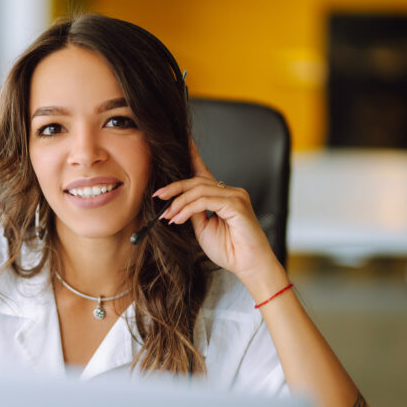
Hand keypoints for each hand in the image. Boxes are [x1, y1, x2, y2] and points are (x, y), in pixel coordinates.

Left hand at [153, 137, 281, 284]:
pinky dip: (188, 208)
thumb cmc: (229, 250)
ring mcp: (235, 196)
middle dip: (174, 188)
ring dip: (179, 202)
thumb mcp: (203, 228)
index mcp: (222, 195)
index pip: (203, 171)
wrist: (248, 266)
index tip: (180, 140)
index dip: (191, 155)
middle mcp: (230, 192)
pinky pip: (206, 201)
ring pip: (199, 190)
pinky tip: (177, 218)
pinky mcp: (236, 205)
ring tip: (167, 215)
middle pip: (196, 181)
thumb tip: (177, 202)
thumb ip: (193, 211)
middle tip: (158, 197)